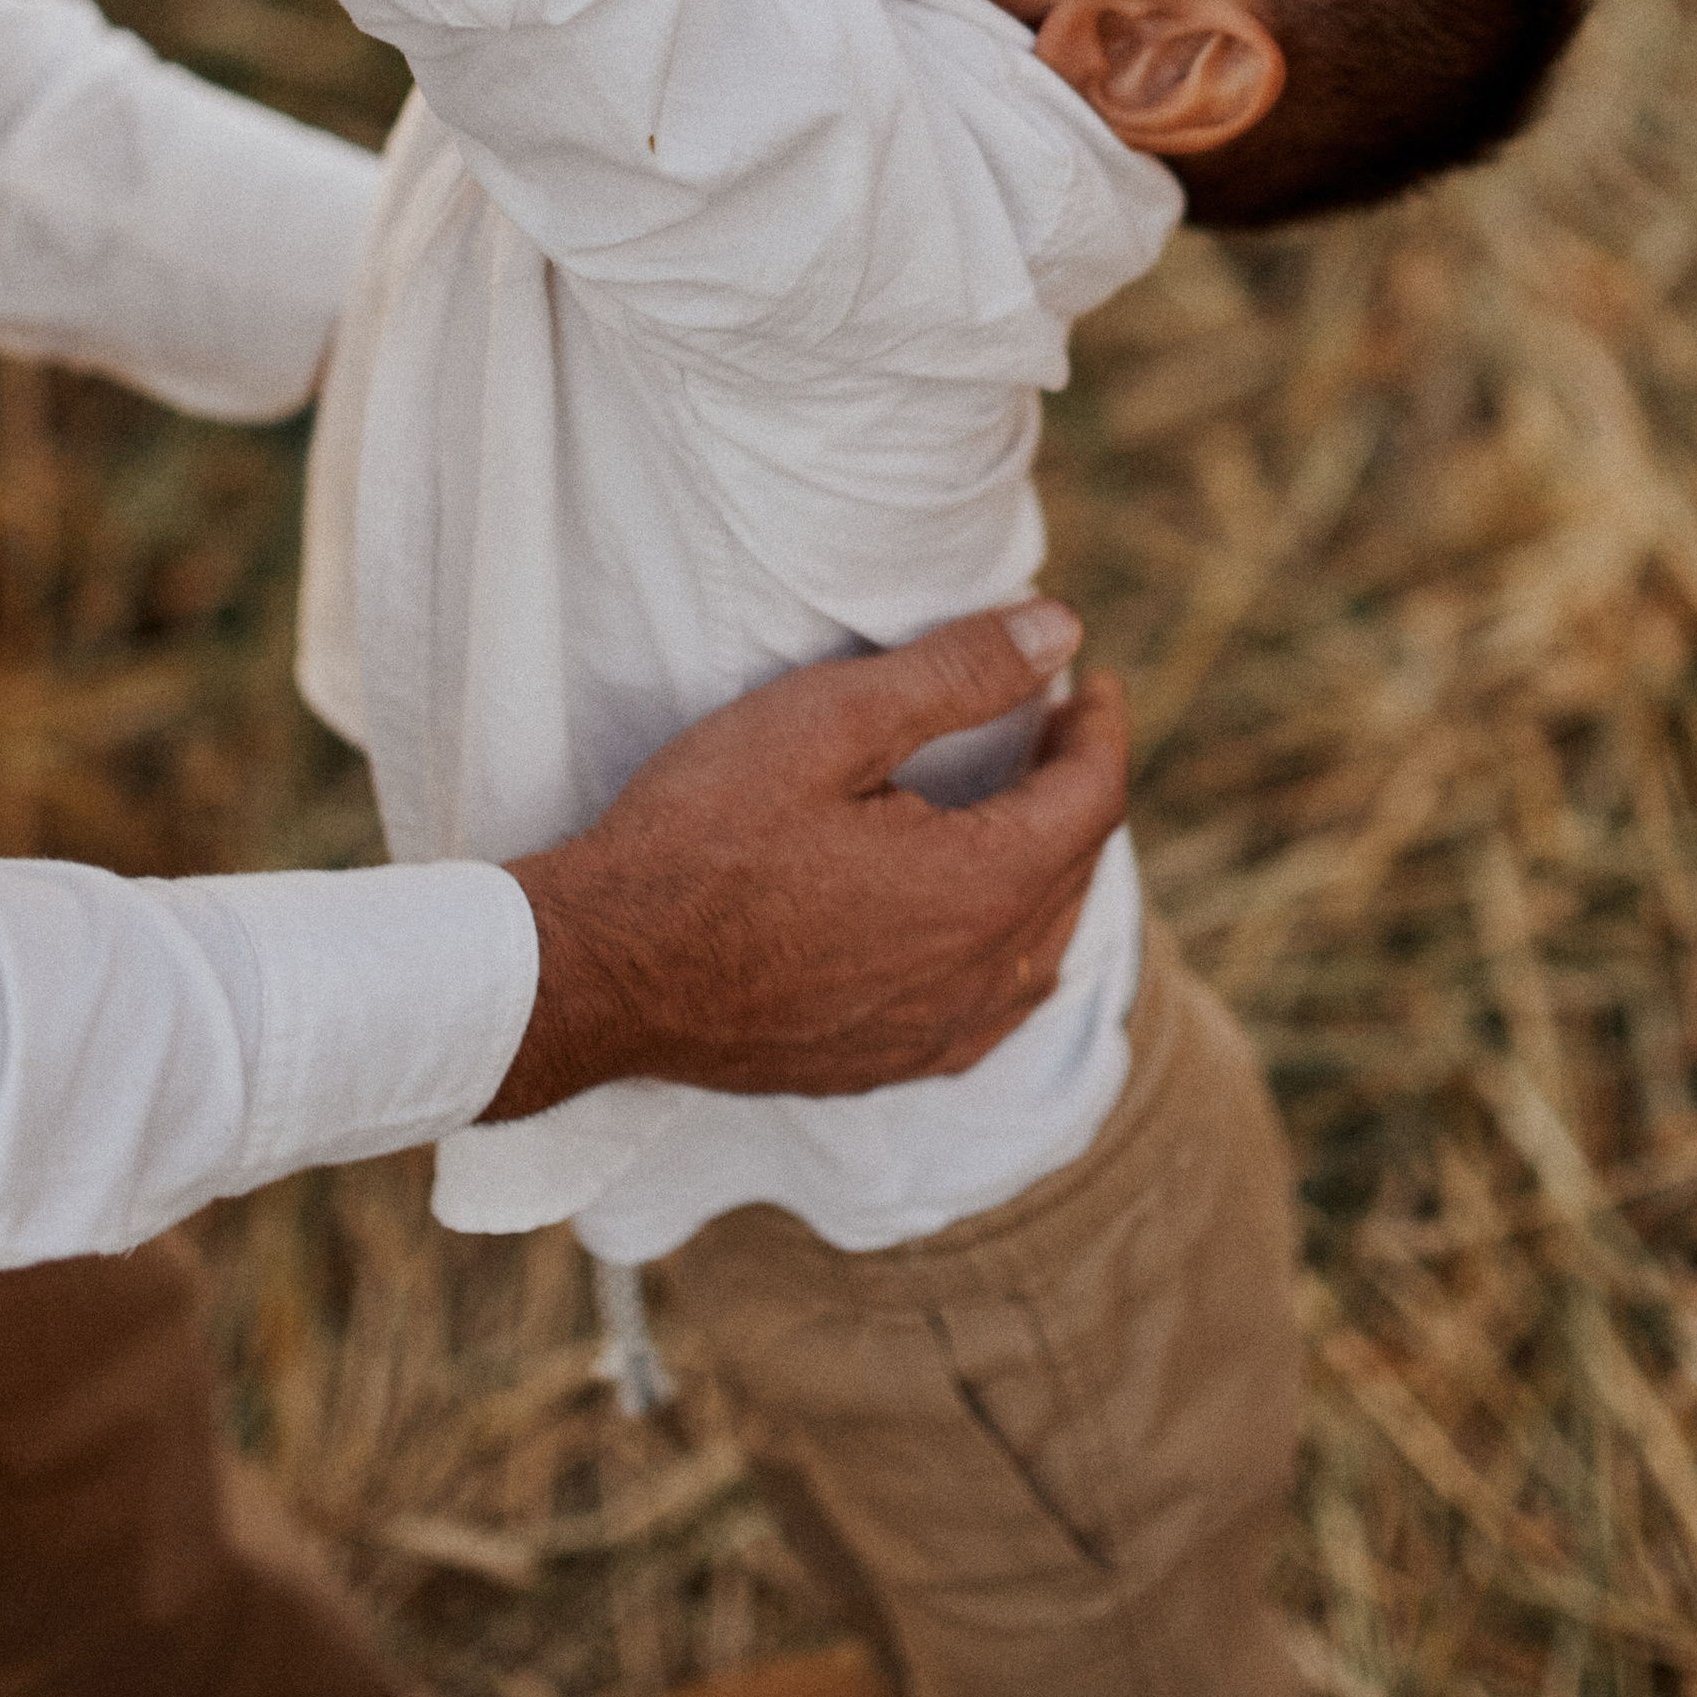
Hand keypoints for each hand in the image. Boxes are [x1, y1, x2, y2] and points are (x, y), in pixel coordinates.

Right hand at [481, 603, 1128, 1118]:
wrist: (598, 969)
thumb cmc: (701, 834)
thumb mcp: (828, 720)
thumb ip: (957, 674)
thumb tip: (1061, 627)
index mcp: (981, 888)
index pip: (1090, 799)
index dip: (1098, 728)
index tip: (1087, 680)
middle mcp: (978, 980)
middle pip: (1073, 872)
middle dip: (1074, 788)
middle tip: (1049, 722)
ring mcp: (932, 1037)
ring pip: (1039, 949)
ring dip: (1046, 871)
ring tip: (1019, 808)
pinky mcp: (883, 1068)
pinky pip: (988, 1012)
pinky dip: (1006, 951)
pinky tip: (973, 925)